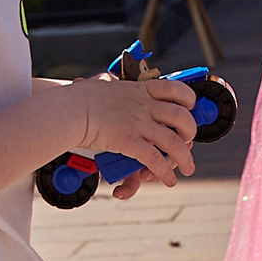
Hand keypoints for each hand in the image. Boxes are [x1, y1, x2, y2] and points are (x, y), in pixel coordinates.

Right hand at [75, 72, 197, 186]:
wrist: (70, 109)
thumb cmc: (80, 98)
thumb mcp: (101, 85)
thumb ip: (108, 85)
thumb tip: (104, 80)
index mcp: (140, 90)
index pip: (174, 89)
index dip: (188, 99)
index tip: (190, 108)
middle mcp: (144, 106)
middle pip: (181, 117)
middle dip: (190, 131)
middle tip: (188, 141)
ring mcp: (139, 124)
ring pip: (174, 142)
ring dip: (185, 158)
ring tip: (188, 168)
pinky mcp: (130, 142)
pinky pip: (155, 159)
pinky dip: (165, 172)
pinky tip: (169, 180)